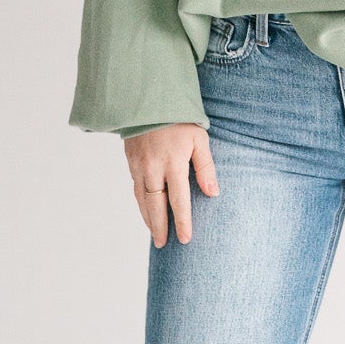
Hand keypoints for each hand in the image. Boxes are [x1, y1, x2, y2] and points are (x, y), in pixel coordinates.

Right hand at [122, 124, 218, 245]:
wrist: (148, 99)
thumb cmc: (180, 119)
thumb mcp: (199, 138)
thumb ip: (206, 167)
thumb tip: (213, 193)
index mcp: (173, 163)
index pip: (178, 200)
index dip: (182, 221)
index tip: (185, 239)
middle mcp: (153, 168)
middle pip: (155, 205)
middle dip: (160, 227)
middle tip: (163, 244)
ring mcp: (139, 166)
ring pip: (142, 199)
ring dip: (148, 219)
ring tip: (155, 234)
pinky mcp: (130, 161)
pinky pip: (135, 189)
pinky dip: (141, 203)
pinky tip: (146, 211)